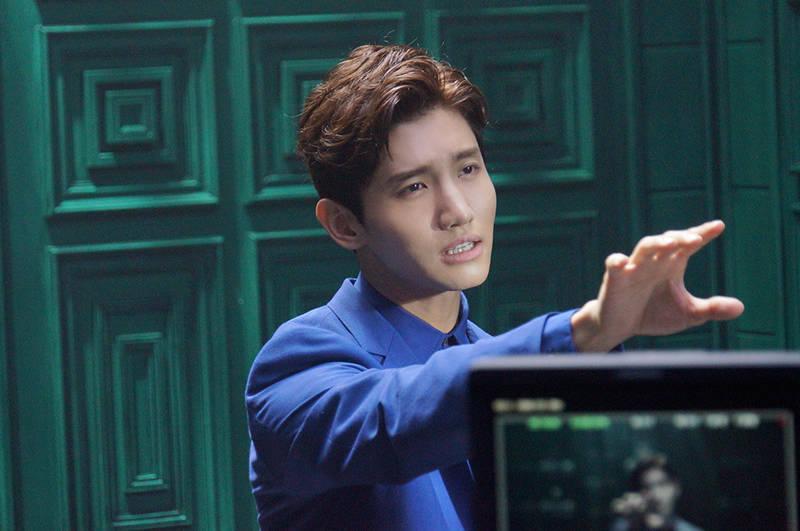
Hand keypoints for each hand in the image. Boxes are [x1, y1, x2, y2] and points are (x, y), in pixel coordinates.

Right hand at [571, 220, 744, 351]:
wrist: (621, 326)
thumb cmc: (653, 314)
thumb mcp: (687, 314)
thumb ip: (711, 309)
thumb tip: (740, 307)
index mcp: (672, 265)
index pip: (689, 245)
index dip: (703, 233)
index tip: (719, 226)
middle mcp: (654, 261)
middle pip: (668, 241)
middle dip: (682, 237)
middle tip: (697, 239)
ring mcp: (634, 268)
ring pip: (644, 247)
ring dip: (657, 243)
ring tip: (671, 243)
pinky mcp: (615, 279)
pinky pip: (613, 265)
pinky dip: (616, 261)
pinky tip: (622, 262)